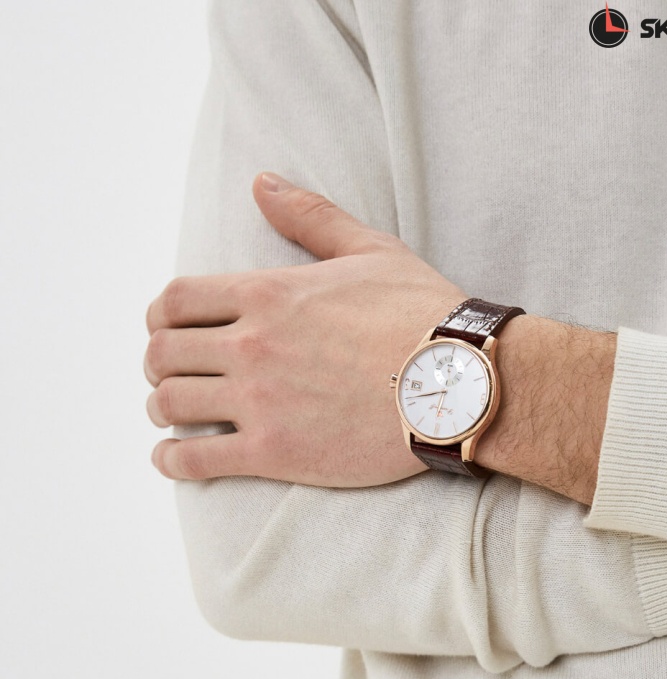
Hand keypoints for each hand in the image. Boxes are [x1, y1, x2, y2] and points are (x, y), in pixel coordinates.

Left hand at [145, 172, 466, 484]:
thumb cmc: (424, 315)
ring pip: (170, 404)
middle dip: (158, 364)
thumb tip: (261, 182)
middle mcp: (251, 344)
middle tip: (171, 376)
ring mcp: (260, 401)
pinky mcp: (275, 453)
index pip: (174, 301)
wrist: (460, 384)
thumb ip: (309, 215)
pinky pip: (196, 460)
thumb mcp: (369, 249)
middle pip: (163, 352)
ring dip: (160, 410)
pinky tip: (171, 459)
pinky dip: (172, 461)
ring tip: (170, 418)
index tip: (168, 331)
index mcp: (267, 293)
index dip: (159, 318)